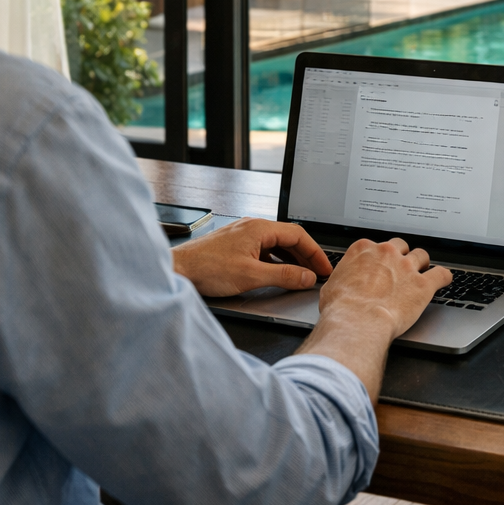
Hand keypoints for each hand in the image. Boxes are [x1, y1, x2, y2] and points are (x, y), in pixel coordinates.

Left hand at [170, 218, 332, 296]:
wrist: (178, 270)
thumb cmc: (207, 268)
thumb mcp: (251, 276)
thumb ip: (283, 276)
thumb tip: (306, 277)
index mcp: (260, 228)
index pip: (298, 235)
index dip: (316, 252)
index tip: (325, 267)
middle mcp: (253, 227)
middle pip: (289, 238)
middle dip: (306, 255)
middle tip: (318, 273)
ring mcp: (244, 235)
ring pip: (277, 244)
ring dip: (292, 258)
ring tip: (303, 274)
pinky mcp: (236, 245)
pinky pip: (265, 250)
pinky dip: (277, 260)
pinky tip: (279, 272)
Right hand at [318, 237, 453, 338]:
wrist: (356, 322)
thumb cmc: (341, 307)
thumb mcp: (332, 285)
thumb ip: (343, 277)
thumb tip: (342, 283)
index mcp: (364, 250)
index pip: (377, 245)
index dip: (380, 257)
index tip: (381, 265)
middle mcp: (387, 253)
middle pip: (401, 246)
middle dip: (402, 256)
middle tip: (401, 270)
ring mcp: (406, 267)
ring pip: (422, 255)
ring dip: (422, 264)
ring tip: (422, 274)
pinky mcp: (422, 285)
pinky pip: (441, 274)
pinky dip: (444, 277)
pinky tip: (444, 280)